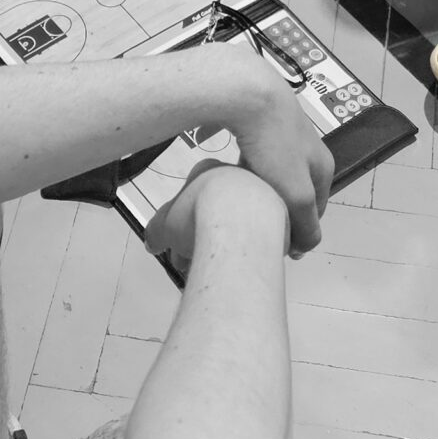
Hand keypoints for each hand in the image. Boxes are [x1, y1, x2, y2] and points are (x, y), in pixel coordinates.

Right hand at [146, 160, 291, 276]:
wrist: (240, 222)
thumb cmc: (198, 216)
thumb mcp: (164, 226)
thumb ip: (157, 232)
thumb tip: (153, 244)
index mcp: (209, 169)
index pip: (191, 194)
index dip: (179, 223)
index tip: (176, 245)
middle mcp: (239, 175)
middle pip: (217, 209)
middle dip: (201, 236)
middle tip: (191, 261)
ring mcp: (264, 192)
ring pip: (240, 223)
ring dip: (224, 246)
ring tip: (211, 269)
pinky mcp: (284, 214)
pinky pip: (261, 236)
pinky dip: (248, 251)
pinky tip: (237, 268)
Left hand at [226, 58, 333, 252]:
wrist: (248, 92)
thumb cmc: (275, 145)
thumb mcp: (295, 192)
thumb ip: (305, 223)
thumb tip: (304, 250)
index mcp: (323, 165)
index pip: (318, 210)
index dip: (299, 230)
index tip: (277, 243)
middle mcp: (308, 146)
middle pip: (295, 189)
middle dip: (279, 206)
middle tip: (256, 220)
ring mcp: (284, 131)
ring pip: (274, 171)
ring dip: (261, 186)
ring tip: (240, 198)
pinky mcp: (260, 120)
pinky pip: (255, 153)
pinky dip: (246, 166)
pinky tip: (229, 172)